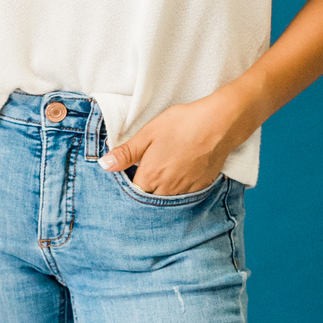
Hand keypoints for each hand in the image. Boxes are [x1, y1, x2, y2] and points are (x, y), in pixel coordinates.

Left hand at [98, 94, 238, 194]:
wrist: (218, 124)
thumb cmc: (181, 124)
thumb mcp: (148, 134)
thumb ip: (126, 153)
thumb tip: (104, 165)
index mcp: (150, 176)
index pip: (132, 192)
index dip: (129, 183)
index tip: (129, 174)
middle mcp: (167, 189)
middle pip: (149, 198)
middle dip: (144, 190)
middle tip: (146, 172)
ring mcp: (185, 190)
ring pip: (167, 199)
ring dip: (161, 191)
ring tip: (162, 172)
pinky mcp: (201, 187)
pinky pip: (184, 196)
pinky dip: (178, 189)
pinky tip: (179, 173)